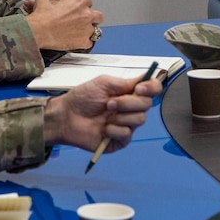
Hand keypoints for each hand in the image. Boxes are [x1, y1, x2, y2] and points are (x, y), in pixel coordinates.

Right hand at [25, 0, 103, 49]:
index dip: (82, 7)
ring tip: (80, 33)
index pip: (88, 2)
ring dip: (89, 31)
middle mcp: (86, 14)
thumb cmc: (42, 15)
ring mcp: (87, 29)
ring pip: (96, 30)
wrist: (39, 31)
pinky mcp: (84, 42)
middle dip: (92, 19)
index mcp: (80, 1)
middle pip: (98, 16)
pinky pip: (90, 43)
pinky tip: (76, 41)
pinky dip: (84, 43)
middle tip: (83, 22)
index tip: (76, 10)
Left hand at [43, 74, 161, 151]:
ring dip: (121, 116)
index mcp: (129, 93)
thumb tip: (145, 79)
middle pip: (147, 105)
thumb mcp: (103, 83)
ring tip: (105, 115)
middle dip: (128, 103)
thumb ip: (125, 82)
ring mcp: (127, 124)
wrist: (67, 116)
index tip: (139, 88)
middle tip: (109, 103)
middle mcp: (131, 108)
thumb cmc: (83, 97)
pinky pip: (127, 134)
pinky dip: (114, 130)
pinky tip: (103, 129)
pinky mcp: (121, 140)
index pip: (152, 89)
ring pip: (140, 120)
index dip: (152, 87)